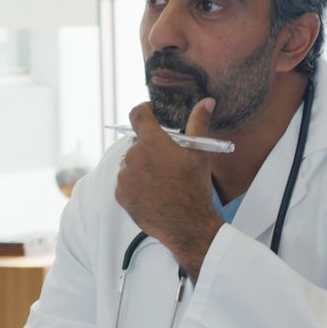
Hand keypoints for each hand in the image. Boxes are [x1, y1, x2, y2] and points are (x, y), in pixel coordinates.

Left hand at [115, 98, 223, 281]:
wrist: (187, 225)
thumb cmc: (194, 188)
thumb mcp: (200, 153)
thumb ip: (199, 123)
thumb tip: (206, 102)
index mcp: (152, 142)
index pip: (138, 114)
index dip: (145, 110)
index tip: (152, 112)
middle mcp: (133, 157)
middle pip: (137, 142)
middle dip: (150, 146)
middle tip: (168, 158)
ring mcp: (124, 177)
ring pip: (131, 163)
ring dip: (143, 165)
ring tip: (162, 179)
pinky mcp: (121, 195)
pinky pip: (126, 182)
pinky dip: (136, 183)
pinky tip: (154, 191)